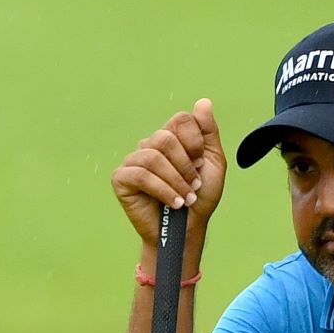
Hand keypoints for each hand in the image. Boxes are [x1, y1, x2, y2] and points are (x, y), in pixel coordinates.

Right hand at [111, 99, 225, 250]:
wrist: (187, 230)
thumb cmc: (199, 198)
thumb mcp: (212, 163)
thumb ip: (208, 133)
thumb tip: (203, 102)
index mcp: (170, 138)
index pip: (181, 120)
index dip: (195, 142)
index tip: (200, 165)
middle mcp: (149, 145)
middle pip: (166, 138)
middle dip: (185, 166)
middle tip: (193, 186)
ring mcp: (133, 161)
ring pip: (153, 157)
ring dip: (176, 182)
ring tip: (184, 199)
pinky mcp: (121, 179)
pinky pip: (140, 175)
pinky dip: (161, 190)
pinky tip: (172, 204)